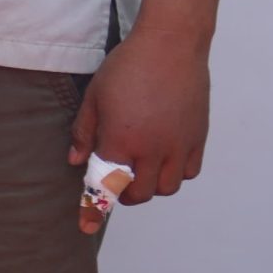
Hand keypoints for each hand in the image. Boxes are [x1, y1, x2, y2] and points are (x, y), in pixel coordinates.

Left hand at [69, 24, 210, 232]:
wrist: (170, 46)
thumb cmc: (127, 67)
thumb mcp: (94, 98)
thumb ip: (84, 133)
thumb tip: (74, 161)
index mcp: (121, 141)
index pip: (105, 184)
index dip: (93, 207)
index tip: (85, 226)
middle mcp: (153, 150)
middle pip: (140, 193)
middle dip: (124, 195)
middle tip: (114, 184)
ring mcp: (179, 145)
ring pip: (167, 187)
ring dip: (150, 186)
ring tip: (138, 171)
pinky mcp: (197, 138)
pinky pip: (190, 171)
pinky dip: (176, 174)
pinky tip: (163, 160)